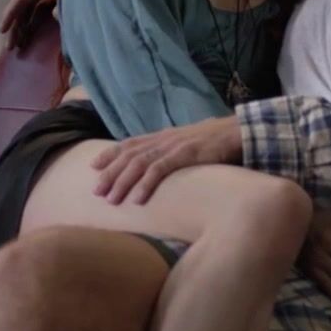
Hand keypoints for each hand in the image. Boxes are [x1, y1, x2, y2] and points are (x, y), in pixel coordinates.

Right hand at [0, 0, 63, 50]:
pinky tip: (28, 34)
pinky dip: (30, 22)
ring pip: (26, 10)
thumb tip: (54, 15)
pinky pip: (34, 9)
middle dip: (15, 27)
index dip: (10, 16)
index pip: (20, 0)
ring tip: (19, 45)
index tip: (1, 30)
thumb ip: (65, 2)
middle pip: (21, 8)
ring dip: (22, 27)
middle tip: (10, 47)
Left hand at [91, 116, 241, 204]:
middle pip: (129, 155)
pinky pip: (160, 170)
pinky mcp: (186, 155)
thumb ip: (171, 154)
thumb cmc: (215, 142)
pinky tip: (138, 199)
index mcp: (162, 136)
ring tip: (111, 199)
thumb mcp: (187, 146)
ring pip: (139, 163)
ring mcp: (174, 146)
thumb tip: (157, 169)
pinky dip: (146, 184)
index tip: (93, 167)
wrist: (238, 131)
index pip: (129, 143)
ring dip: (123, 182)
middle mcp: (163, 139)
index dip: (110, 154)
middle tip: (96, 192)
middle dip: (110, 173)